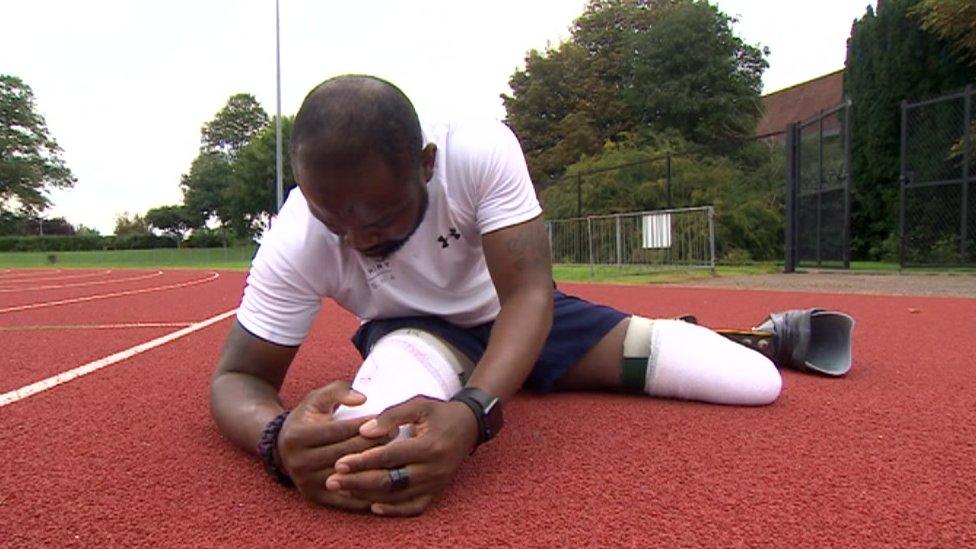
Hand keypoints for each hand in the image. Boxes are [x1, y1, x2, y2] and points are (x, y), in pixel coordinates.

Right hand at [276, 381, 392, 511]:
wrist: (282, 447)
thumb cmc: (308, 418)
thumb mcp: (317, 398)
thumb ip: (339, 391)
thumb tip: (363, 399)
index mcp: (298, 436)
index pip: (340, 430)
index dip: (367, 425)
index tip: (390, 421)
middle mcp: (299, 462)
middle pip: (346, 454)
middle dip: (375, 444)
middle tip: (398, 435)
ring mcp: (306, 482)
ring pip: (349, 477)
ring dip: (375, 468)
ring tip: (396, 456)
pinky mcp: (314, 497)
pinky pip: (346, 498)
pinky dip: (367, 492)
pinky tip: (386, 481)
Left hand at [325, 396, 478, 516]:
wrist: (470, 426)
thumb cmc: (440, 412)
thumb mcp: (418, 404)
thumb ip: (391, 415)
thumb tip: (364, 431)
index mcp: (429, 446)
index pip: (390, 456)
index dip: (363, 460)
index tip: (339, 462)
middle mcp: (434, 469)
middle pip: (390, 481)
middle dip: (358, 482)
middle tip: (333, 481)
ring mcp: (436, 483)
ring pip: (397, 496)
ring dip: (368, 495)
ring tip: (344, 491)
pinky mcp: (437, 492)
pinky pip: (413, 507)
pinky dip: (393, 510)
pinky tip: (373, 506)